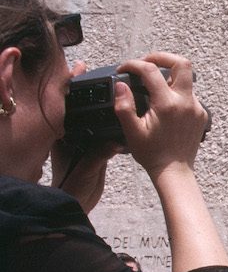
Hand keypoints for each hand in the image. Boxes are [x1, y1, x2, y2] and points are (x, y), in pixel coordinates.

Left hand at [51, 63, 119, 212]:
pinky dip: (110, 122)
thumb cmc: (73, 186)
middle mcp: (71, 134)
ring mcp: (82, 141)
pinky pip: (102, 131)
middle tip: (96, 71)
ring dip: (100, 104)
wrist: (76, 203)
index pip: (66, 104)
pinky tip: (120, 114)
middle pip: (79, 107)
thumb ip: (99, 154)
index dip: (71, 85)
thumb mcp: (85, 168)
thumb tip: (115, 143)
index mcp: (64, 136)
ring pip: (91, 117)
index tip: (79, 68)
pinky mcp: (93, 149)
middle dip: (86, 89)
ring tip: (113, 89)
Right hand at [113, 52, 209, 178]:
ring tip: (151, 84)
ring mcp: (197, 108)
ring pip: (186, 79)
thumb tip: (120, 85)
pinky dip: (175, 91)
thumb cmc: (152, 154)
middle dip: (162, 57)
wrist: (174, 171)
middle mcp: (186, 102)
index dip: (133, 64)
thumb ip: (123, 105)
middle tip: (146, 63)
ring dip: (168, 76)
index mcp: (168, 104)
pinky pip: (189, 94)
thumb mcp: (131, 130)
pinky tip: (163, 102)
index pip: (150, 70)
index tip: (123, 69)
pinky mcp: (201, 114)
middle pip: (182, 63)